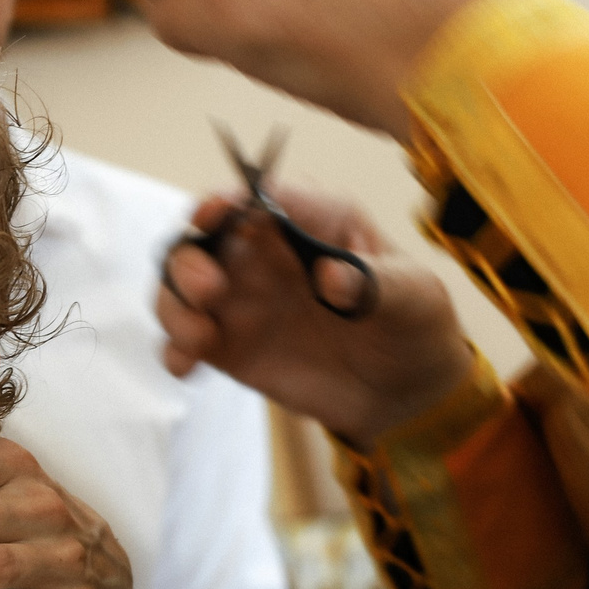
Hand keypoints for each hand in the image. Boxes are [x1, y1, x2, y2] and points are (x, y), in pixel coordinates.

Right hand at [159, 189, 471, 443]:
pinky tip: (187, 367)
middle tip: (207, 291)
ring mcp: (242, 299)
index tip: (211, 215)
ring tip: (197, 338)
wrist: (408, 391)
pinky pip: (185, 339)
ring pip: (180, 284)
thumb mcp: (414, 299)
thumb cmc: (414, 324)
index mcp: (310, 220)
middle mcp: (265, 252)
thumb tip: (333, 278)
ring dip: (174, 304)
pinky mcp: (230, 345)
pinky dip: (175, 349)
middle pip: (202, 237)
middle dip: (189, 258)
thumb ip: (378, 284)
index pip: (257, 196)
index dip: (226, 199)